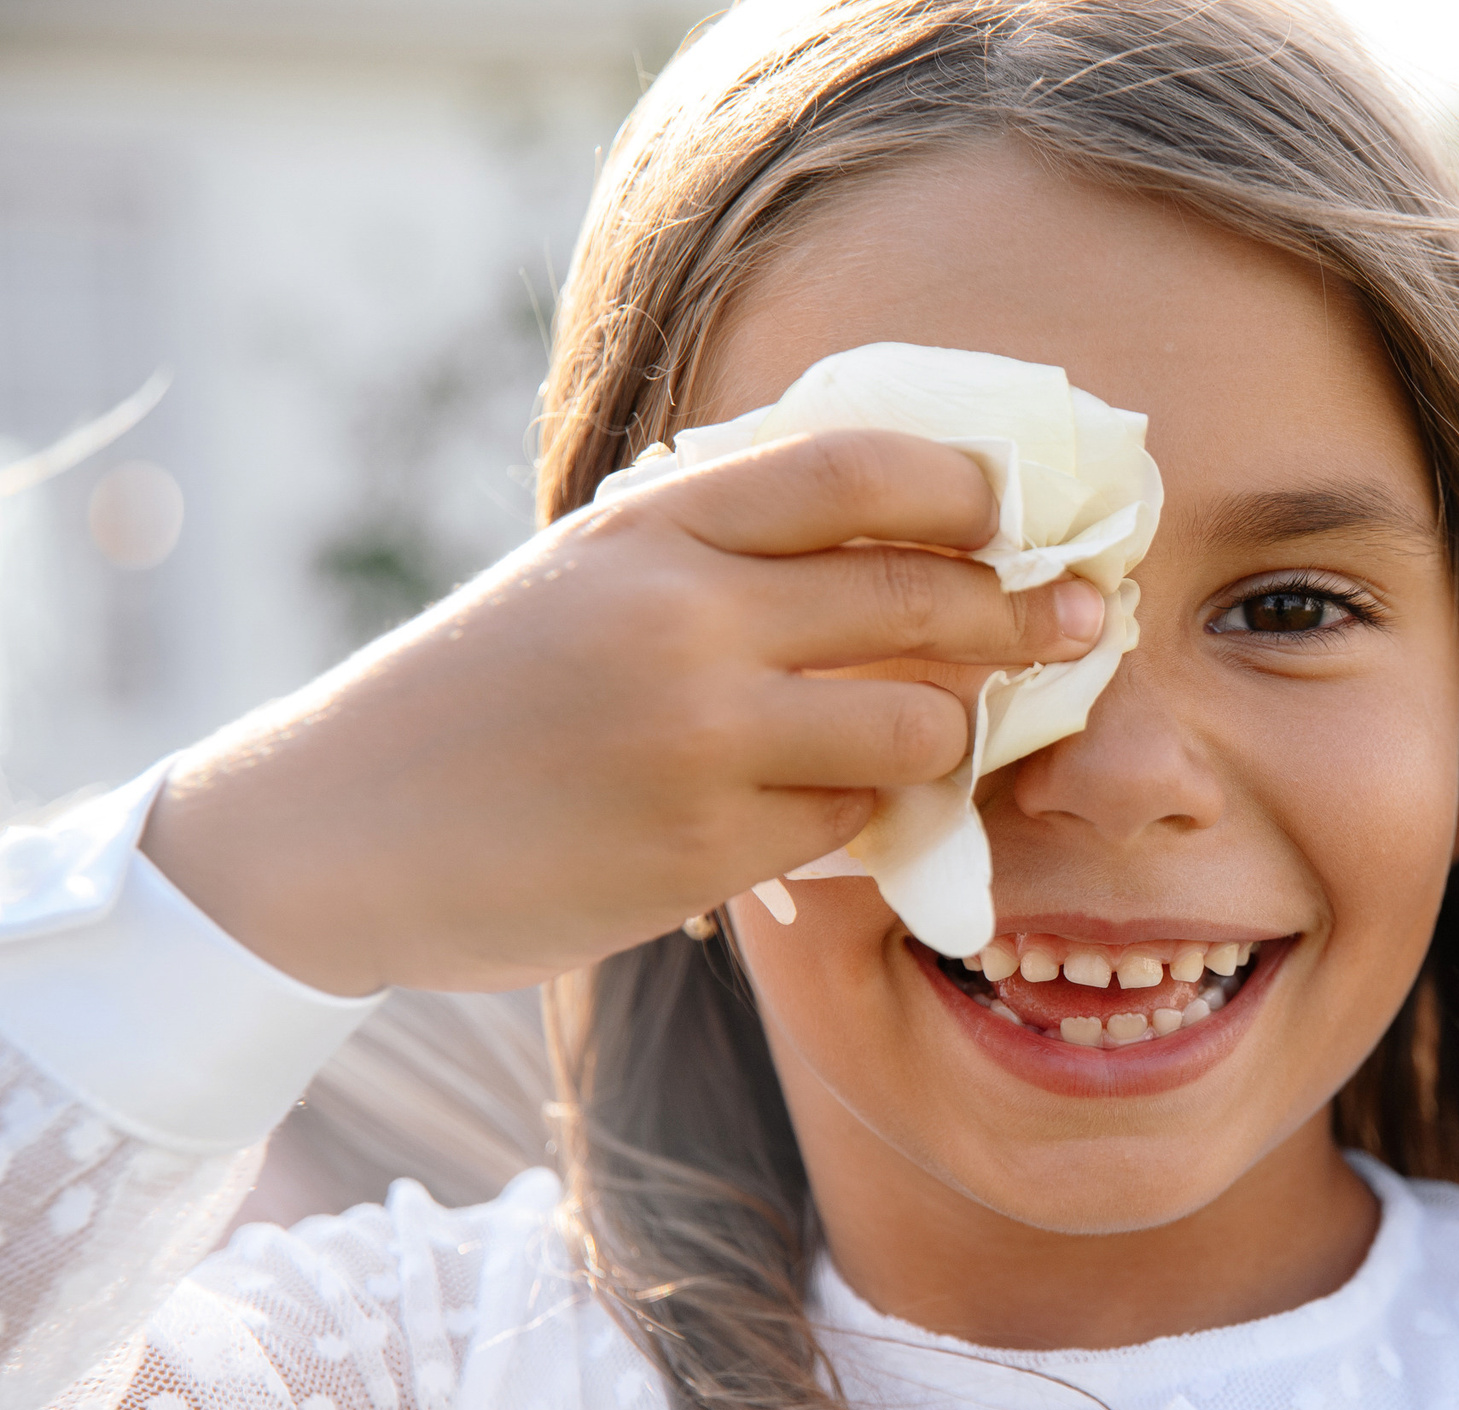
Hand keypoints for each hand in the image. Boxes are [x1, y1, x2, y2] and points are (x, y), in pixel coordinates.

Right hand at [140, 431, 1105, 994]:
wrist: (337, 832)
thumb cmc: (484, 698)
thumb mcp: (587, 577)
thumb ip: (723, 549)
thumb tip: (919, 543)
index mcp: (652, 527)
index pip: (857, 471)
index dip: (966, 485)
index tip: (1019, 510)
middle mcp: (684, 616)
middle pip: (922, 597)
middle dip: (1024, 613)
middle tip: (1080, 622)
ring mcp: (697, 736)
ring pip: (917, 724)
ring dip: (946, 735)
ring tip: (930, 739)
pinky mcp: (703, 847)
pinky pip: (852, 824)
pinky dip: (861, 819)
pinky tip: (826, 814)